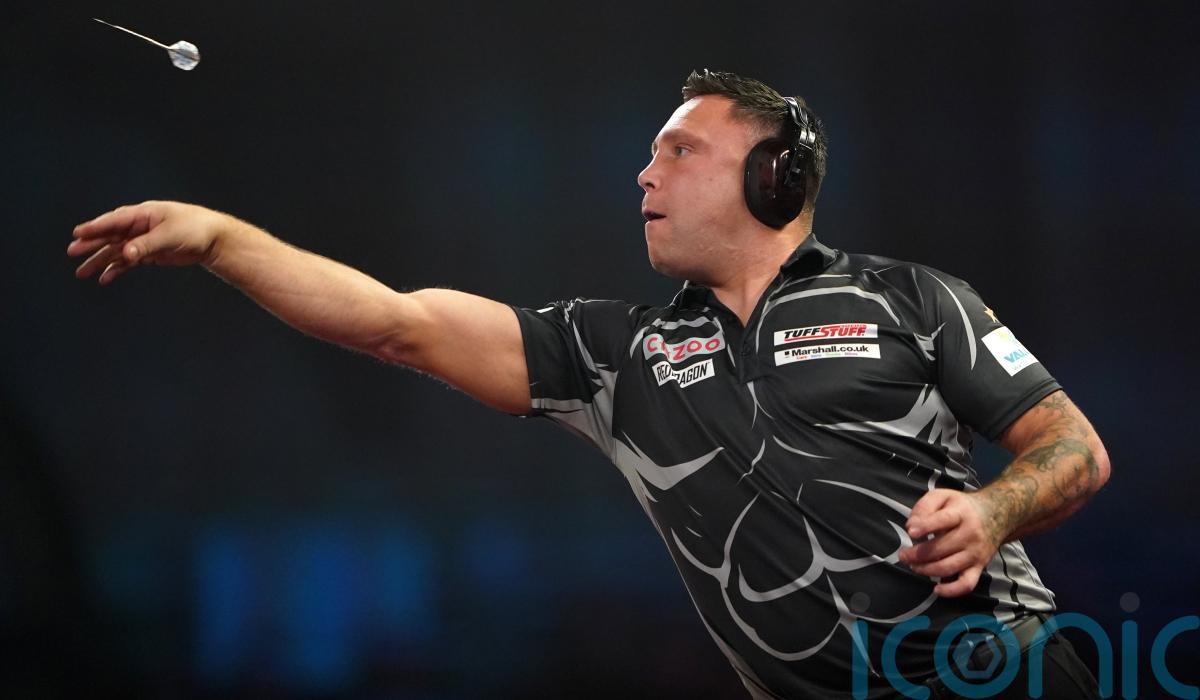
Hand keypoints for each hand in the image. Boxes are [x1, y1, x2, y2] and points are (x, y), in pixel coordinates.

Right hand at [68, 201, 228, 284]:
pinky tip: (105, 278)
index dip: (95, 227)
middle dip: (91, 244)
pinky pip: (128, 262)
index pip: (114, 220)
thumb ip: (145, 245)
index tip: (78, 233)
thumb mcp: (169, 235)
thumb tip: (125, 254)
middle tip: (72, 251)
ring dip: (99, 261)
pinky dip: (116, 269)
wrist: (214, 239)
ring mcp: (143, 240)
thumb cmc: (195, 228)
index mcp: (143, 214)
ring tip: (82, 272)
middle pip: (110, 236)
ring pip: (116, 251)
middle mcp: (139, 227)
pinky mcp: (149, 254)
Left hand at [899, 488, 1001, 597]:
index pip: (944, 520)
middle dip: (917, 554)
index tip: (911, 532)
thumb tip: (911, 526)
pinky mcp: (979, 567)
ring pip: (948, 567)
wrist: (996, 515)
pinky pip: (967, 584)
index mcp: (960, 513)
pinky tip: (936, 589)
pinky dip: (951, 591)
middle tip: (904, 555)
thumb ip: (924, 507)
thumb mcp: (942, 496)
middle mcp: (970, 534)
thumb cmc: (961, 507)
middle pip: (941, 548)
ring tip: (914, 565)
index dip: (926, 526)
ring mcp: (975, 553)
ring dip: (926, 570)